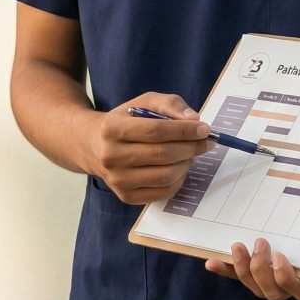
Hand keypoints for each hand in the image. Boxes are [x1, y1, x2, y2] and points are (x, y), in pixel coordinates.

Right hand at [83, 93, 212, 204]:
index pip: (156, 131)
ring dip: (187, 164)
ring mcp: (117, 180)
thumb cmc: (124, 121)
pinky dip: (179, 180)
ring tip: (190, 153)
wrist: (93, 145)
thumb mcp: (143, 103)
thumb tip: (194, 120)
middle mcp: (111, 157)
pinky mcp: (126, 197)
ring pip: (166, 176)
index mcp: (112, 129)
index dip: (184, 130)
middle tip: (205, 142)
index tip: (204, 129)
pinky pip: (163, 192)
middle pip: (163, 155)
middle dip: (191, 147)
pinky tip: (179, 167)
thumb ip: (169, 105)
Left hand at [205, 237, 299, 299]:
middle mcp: (286, 289)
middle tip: (260, 242)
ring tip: (238, 246)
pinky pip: (234, 277)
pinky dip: (223, 269)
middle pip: (273, 292)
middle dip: (261, 267)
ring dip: (242, 267)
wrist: (295, 237)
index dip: (286, 277)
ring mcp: (267, 286)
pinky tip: (211, 262)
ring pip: (254, 288)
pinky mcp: (249, 278)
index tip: (280, 255)